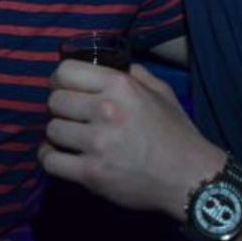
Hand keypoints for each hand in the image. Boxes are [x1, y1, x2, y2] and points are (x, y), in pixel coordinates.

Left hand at [39, 62, 223, 218]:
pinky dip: (50, 159)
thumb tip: (113, 62)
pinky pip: (50, 161)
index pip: (65, 72)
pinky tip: (60, 157)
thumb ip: (134, 74)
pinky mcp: (92, 173)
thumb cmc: (177, 133)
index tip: (62, 89)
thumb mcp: (161, 91)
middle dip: (59, 109)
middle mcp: (106, 109)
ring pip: (51, 130)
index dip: (59, 81)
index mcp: (120, 85)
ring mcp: (97, 143)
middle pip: (55, 101)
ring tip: (68, 138)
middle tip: (70, 117)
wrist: (191, 178)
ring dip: (57, 135)